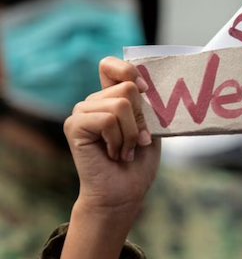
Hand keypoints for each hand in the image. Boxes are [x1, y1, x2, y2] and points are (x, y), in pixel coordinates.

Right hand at [64, 57, 160, 222]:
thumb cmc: (139, 162)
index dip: (129, 70)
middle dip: (141, 119)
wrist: (124, 193)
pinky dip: (119, 140)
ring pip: (120, 104)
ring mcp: (81, 113)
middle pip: (127, 87)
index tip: (146, 90)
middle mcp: (93, 102)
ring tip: (126, 151)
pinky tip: (114, 154)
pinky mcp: (74, 126)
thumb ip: (147, 104)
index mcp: (110, 98)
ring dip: (132, 134)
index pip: (110, 65)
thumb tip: (147, 84)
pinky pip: (107, 120)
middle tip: (137, 142)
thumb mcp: (151, 128)